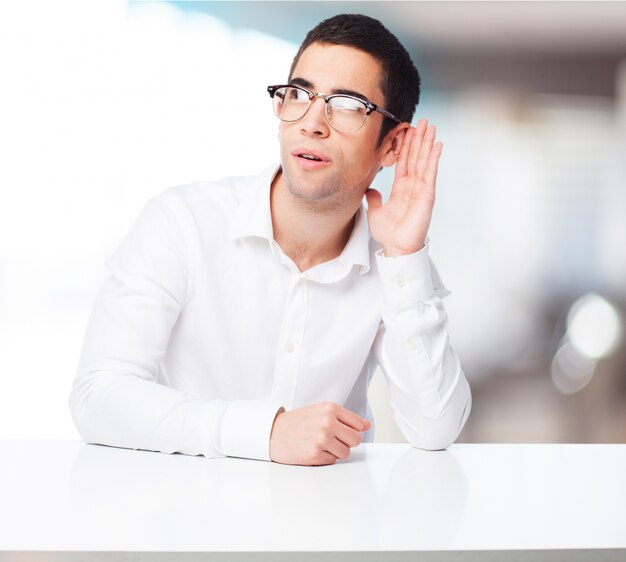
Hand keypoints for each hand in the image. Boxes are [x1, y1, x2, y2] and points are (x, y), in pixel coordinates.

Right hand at [269, 402, 370, 465]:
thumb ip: (344, 417)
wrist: (273, 432)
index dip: (352, 430)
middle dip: (346, 442)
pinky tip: (312, 450)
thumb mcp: (320, 411)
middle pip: (356, 440)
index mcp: (330, 409)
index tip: (343, 431)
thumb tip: (366, 425)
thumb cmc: (297, 422)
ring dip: (335, 451)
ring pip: (345, 452)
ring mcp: (322, 439)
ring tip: (320, 444)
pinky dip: (324, 458)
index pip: (358, 424)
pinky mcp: (315, 455)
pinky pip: (332, 461)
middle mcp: (328, 422)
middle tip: (331, 439)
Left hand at [365, 119, 442, 256]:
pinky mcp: (427, 194)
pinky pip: (430, 173)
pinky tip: (437, 145)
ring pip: (424, 161)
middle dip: (418, 139)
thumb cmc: (389, 233)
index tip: (406, 131)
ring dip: (427, 143)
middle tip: (421, 121)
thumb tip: (369, 190)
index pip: (403, 162)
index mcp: (400, 188)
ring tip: (430, 127)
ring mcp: (421, 189)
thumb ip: (373, 199)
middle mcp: (412, 186)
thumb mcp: (375, 212)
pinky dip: (433, 159)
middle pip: (415, 157)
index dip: (405, 146)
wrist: (396, 247)